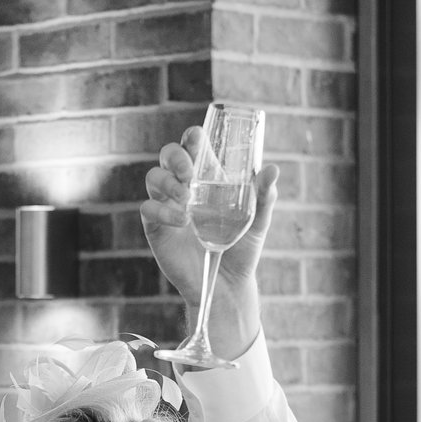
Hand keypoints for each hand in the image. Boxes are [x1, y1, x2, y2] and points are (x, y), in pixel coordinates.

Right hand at [140, 131, 277, 343]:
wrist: (227, 285)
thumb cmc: (242, 249)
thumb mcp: (258, 222)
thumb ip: (264, 196)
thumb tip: (272, 170)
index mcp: (207, 179)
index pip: (193, 147)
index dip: (191, 137)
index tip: (197, 136)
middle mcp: (184, 187)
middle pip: (167, 156)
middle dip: (175, 156)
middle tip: (188, 171)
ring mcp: (167, 206)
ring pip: (153, 178)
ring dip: (167, 182)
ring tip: (186, 197)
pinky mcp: (156, 228)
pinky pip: (148, 210)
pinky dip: (162, 211)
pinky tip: (182, 222)